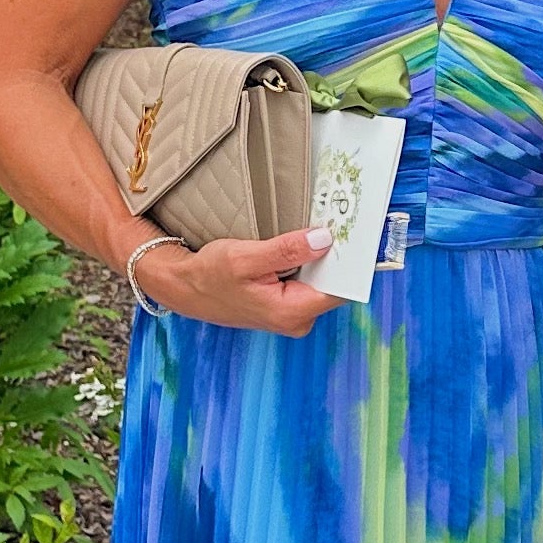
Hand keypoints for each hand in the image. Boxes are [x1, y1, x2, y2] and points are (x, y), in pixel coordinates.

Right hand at [140, 227, 338, 336]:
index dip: (349, 262)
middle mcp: (297, 319)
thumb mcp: (245, 257)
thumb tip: (323, 239)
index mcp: (291, 312)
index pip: (340, 289)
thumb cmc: (209, 275)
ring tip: (319, 229)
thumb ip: (286, 250)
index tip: (355, 235)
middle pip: (334, 285)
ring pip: (322, 282)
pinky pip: (310, 282)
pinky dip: (309, 262)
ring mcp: (293, 313)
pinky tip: (303, 244)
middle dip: (335, 256)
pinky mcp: (288, 305)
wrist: (187, 289)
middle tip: (337, 222)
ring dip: (322, 258)